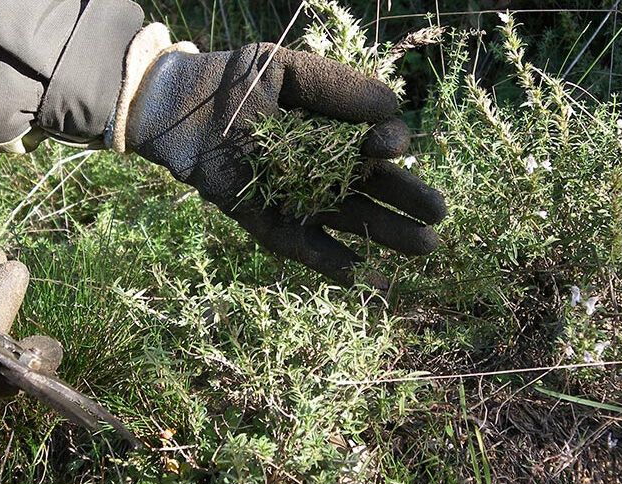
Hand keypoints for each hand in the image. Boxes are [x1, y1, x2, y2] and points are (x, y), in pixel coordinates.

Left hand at [125, 43, 445, 285]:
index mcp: (333, 134)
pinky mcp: (266, 221)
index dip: (390, 148)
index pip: (375, 147)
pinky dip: (325, 259)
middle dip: (406, 204)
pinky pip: (300, 244)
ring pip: (347, 221)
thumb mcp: (291, 72)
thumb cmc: (238, 83)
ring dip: (383, 235)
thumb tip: (393, 109)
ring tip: (424, 247)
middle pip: (372, 190)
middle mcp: (321, 170)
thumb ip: (339, 88)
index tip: (389, 146)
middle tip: (439, 218)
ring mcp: (295, 198)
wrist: (182, 109)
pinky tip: (356, 273)